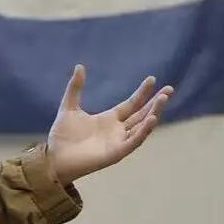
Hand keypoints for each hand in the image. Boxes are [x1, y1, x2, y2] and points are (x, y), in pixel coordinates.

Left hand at [47, 64, 172, 185]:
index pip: (131, 104)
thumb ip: (75, 88)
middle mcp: (117, 130)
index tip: (152, 79)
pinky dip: (144, 131)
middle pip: (141, 114)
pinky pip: (134, 141)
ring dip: (153, 113)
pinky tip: (152, 119)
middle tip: (169, 90)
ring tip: (163, 99)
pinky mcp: (116, 153)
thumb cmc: (62, 136)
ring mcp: (119, 142)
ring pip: (141, 126)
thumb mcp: (69, 107)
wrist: (54, 158)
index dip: (142, 93)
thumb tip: (80, 66)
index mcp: (109, 119)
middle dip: (156, 103)